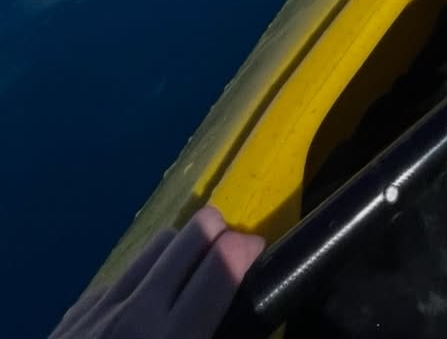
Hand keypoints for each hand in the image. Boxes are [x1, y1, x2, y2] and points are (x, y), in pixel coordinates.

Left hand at [50, 206, 263, 338]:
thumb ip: (207, 338)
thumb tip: (245, 325)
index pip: (222, 264)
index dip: (248, 248)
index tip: (257, 256)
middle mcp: (139, 312)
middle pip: (193, 234)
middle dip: (220, 234)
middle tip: (229, 258)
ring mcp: (102, 308)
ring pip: (158, 243)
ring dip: (183, 250)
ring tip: (189, 277)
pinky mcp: (74, 313)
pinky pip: (122, 274)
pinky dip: (142, 280)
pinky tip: (141, 311)